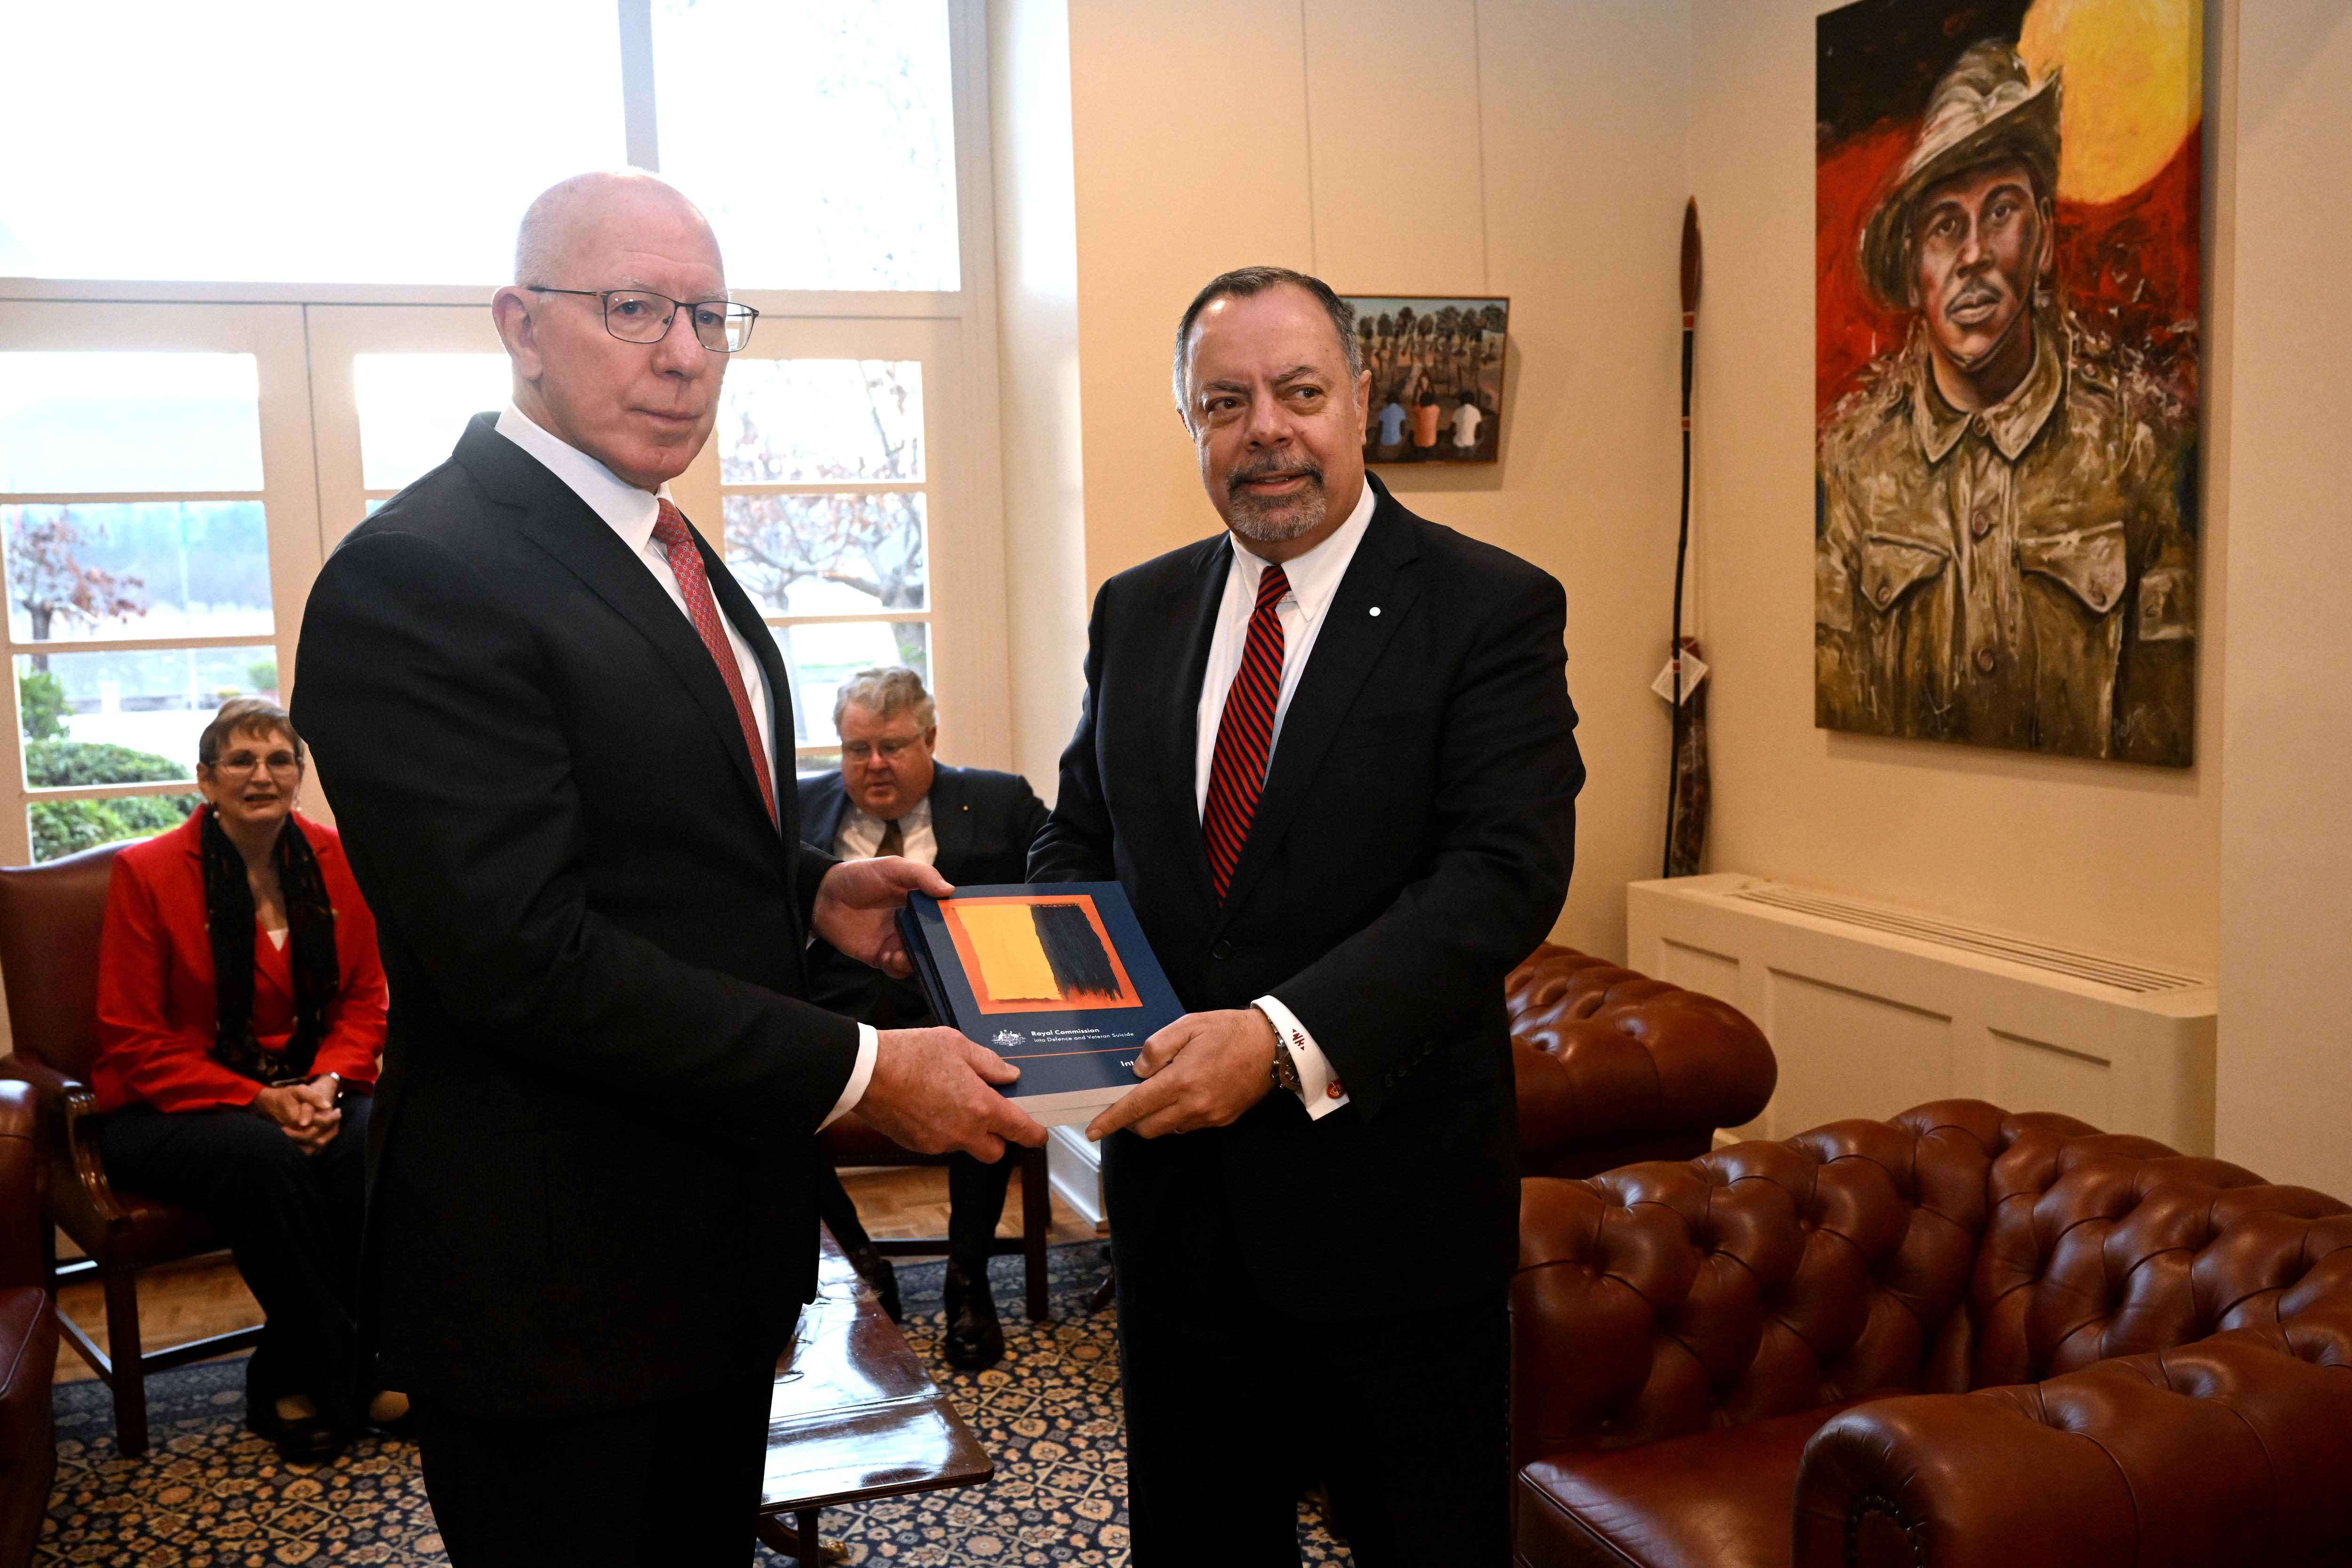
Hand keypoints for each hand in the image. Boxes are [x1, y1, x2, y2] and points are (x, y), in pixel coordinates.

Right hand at [251, 1082, 340, 1153]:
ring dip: (329, 1136)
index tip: (338, 1110)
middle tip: (337, 1116)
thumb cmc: (286, 1096)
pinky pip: (312, 1150)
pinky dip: (322, 1143)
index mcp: (297, 1120)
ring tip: (334, 1124)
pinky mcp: (294, 1144)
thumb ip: (313, 1097)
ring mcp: (293, 1141)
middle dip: (332, 1127)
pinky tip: (326, 1133)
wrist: (269, 1105)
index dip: (333, 1118)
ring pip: (317, 1146)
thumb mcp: (299, 1090)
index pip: (322, 1123)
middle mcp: (295, 1134)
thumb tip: (328, 1106)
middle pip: (320, 1138)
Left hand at [812, 858, 953, 977]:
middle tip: (930, 948)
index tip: (956, 928)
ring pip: (916, 959)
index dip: (952, 923)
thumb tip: (949, 890)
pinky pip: (896, 970)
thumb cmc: (859, 876)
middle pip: (933, 942)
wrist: (823, 896)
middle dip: (935, 949)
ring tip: (899, 954)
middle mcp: (911, 924)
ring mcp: (895, 941)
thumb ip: (921, 875)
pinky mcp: (879, 956)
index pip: (943, 916)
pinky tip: (886, 956)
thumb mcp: (892, 867)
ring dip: (913, 960)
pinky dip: (896, 967)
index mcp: (919, 902)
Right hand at [854, 1026, 1046, 1160]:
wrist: (865, 1072)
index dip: (1034, 1134)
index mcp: (980, 1107)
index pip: (1019, 1131)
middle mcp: (963, 1131)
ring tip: (951, 1099)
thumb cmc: (911, 1054)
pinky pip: (941, 1143)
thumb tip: (1010, 1075)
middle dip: (998, 1138)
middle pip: (995, 1151)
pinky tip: (930, 1105)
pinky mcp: (918, 1145)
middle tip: (990, 1113)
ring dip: (967, 1131)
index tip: (1038, 1134)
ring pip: (965, 1145)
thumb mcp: (956, 1044)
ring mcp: (939, 1142)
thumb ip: (988, 1063)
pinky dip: (943, 1129)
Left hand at [1086, 1008, 1276, 1141]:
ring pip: (1169, 1129)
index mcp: (1181, 1080)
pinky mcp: (1223, 1119)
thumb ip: (1157, 1047)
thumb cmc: (1228, 1030)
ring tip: (1160, 1094)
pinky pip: (1189, 1126)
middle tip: (1129, 1103)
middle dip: (1131, 1121)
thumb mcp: (1188, 1025)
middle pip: (1149, 1127)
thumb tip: (1139, 1071)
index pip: (1137, 1107)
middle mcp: (1193, 1105)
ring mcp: (1209, 1116)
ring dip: (1156, 1118)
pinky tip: (1183, 1096)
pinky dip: (1178, 1116)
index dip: (1112, 1120)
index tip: (1094, 1130)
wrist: (1272, 1045)